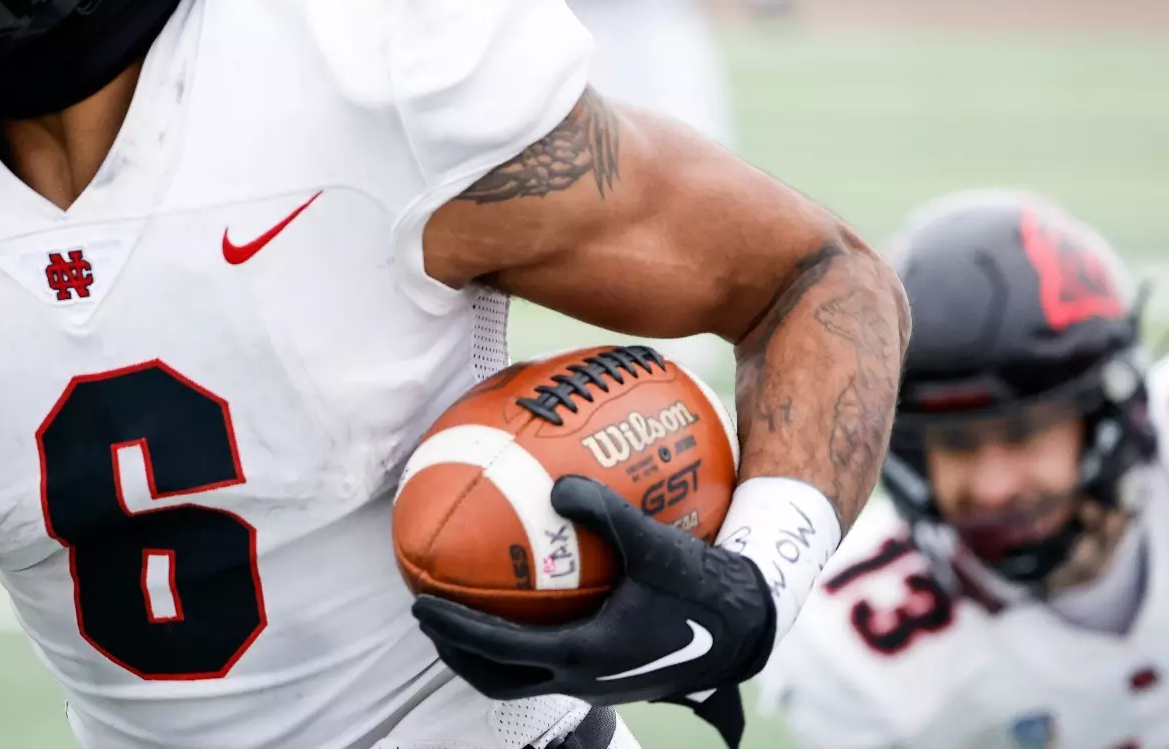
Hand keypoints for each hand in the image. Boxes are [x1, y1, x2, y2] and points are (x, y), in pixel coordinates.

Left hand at [412, 476, 776, 748]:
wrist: (748, 629)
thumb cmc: (704, 588)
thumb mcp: (655, 545)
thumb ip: (605, 512)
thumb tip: (559, 482)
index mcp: (581, 654)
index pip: (496, 649)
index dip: (453, 630)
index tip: (420, 606)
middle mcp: (583, 679)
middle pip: (498, 680)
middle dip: (457, 655)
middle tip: (430, 620)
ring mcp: (599, 684)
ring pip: (526, 682)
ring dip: (490, 658)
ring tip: (468, 623)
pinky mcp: (615, 677)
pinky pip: (555, 668)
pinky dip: (530, 648)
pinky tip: (539, 609)